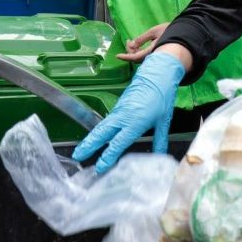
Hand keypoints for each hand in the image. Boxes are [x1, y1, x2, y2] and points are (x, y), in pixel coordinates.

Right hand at [72, 50, 185, 172]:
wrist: (157, 74)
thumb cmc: (162, 97)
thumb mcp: (164, 121)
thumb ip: (160, 139)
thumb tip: (161, 155)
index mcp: (135, 122)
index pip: (118, 143)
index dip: (108, 156)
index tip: (100, 167)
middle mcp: (123, 117)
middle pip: (101, 134)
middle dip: (88, 146)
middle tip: (77, 157)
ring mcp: (118, 111)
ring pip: (101, 127)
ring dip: (90, 139)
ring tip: (80, 151)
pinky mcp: (117, 107)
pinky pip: (106, 122)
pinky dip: (98, 132)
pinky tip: (95, 140)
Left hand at [118, 22, 168, 63]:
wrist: (183, 35)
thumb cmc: (170, 31)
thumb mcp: (154, 32)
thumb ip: (142, 38)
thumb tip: (132, 44)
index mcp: (153, 51)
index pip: (135, 57)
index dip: (126, 57)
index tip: (118, 56)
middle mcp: (154, 57)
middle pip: (136, 58)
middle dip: (129, 50)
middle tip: (128, 40)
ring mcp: (155, 57)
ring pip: (140, 58)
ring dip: (134, 51)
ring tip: (132, 41)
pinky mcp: (157, 56)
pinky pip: (144, 57)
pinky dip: (138, 51)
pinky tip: (138, 45)